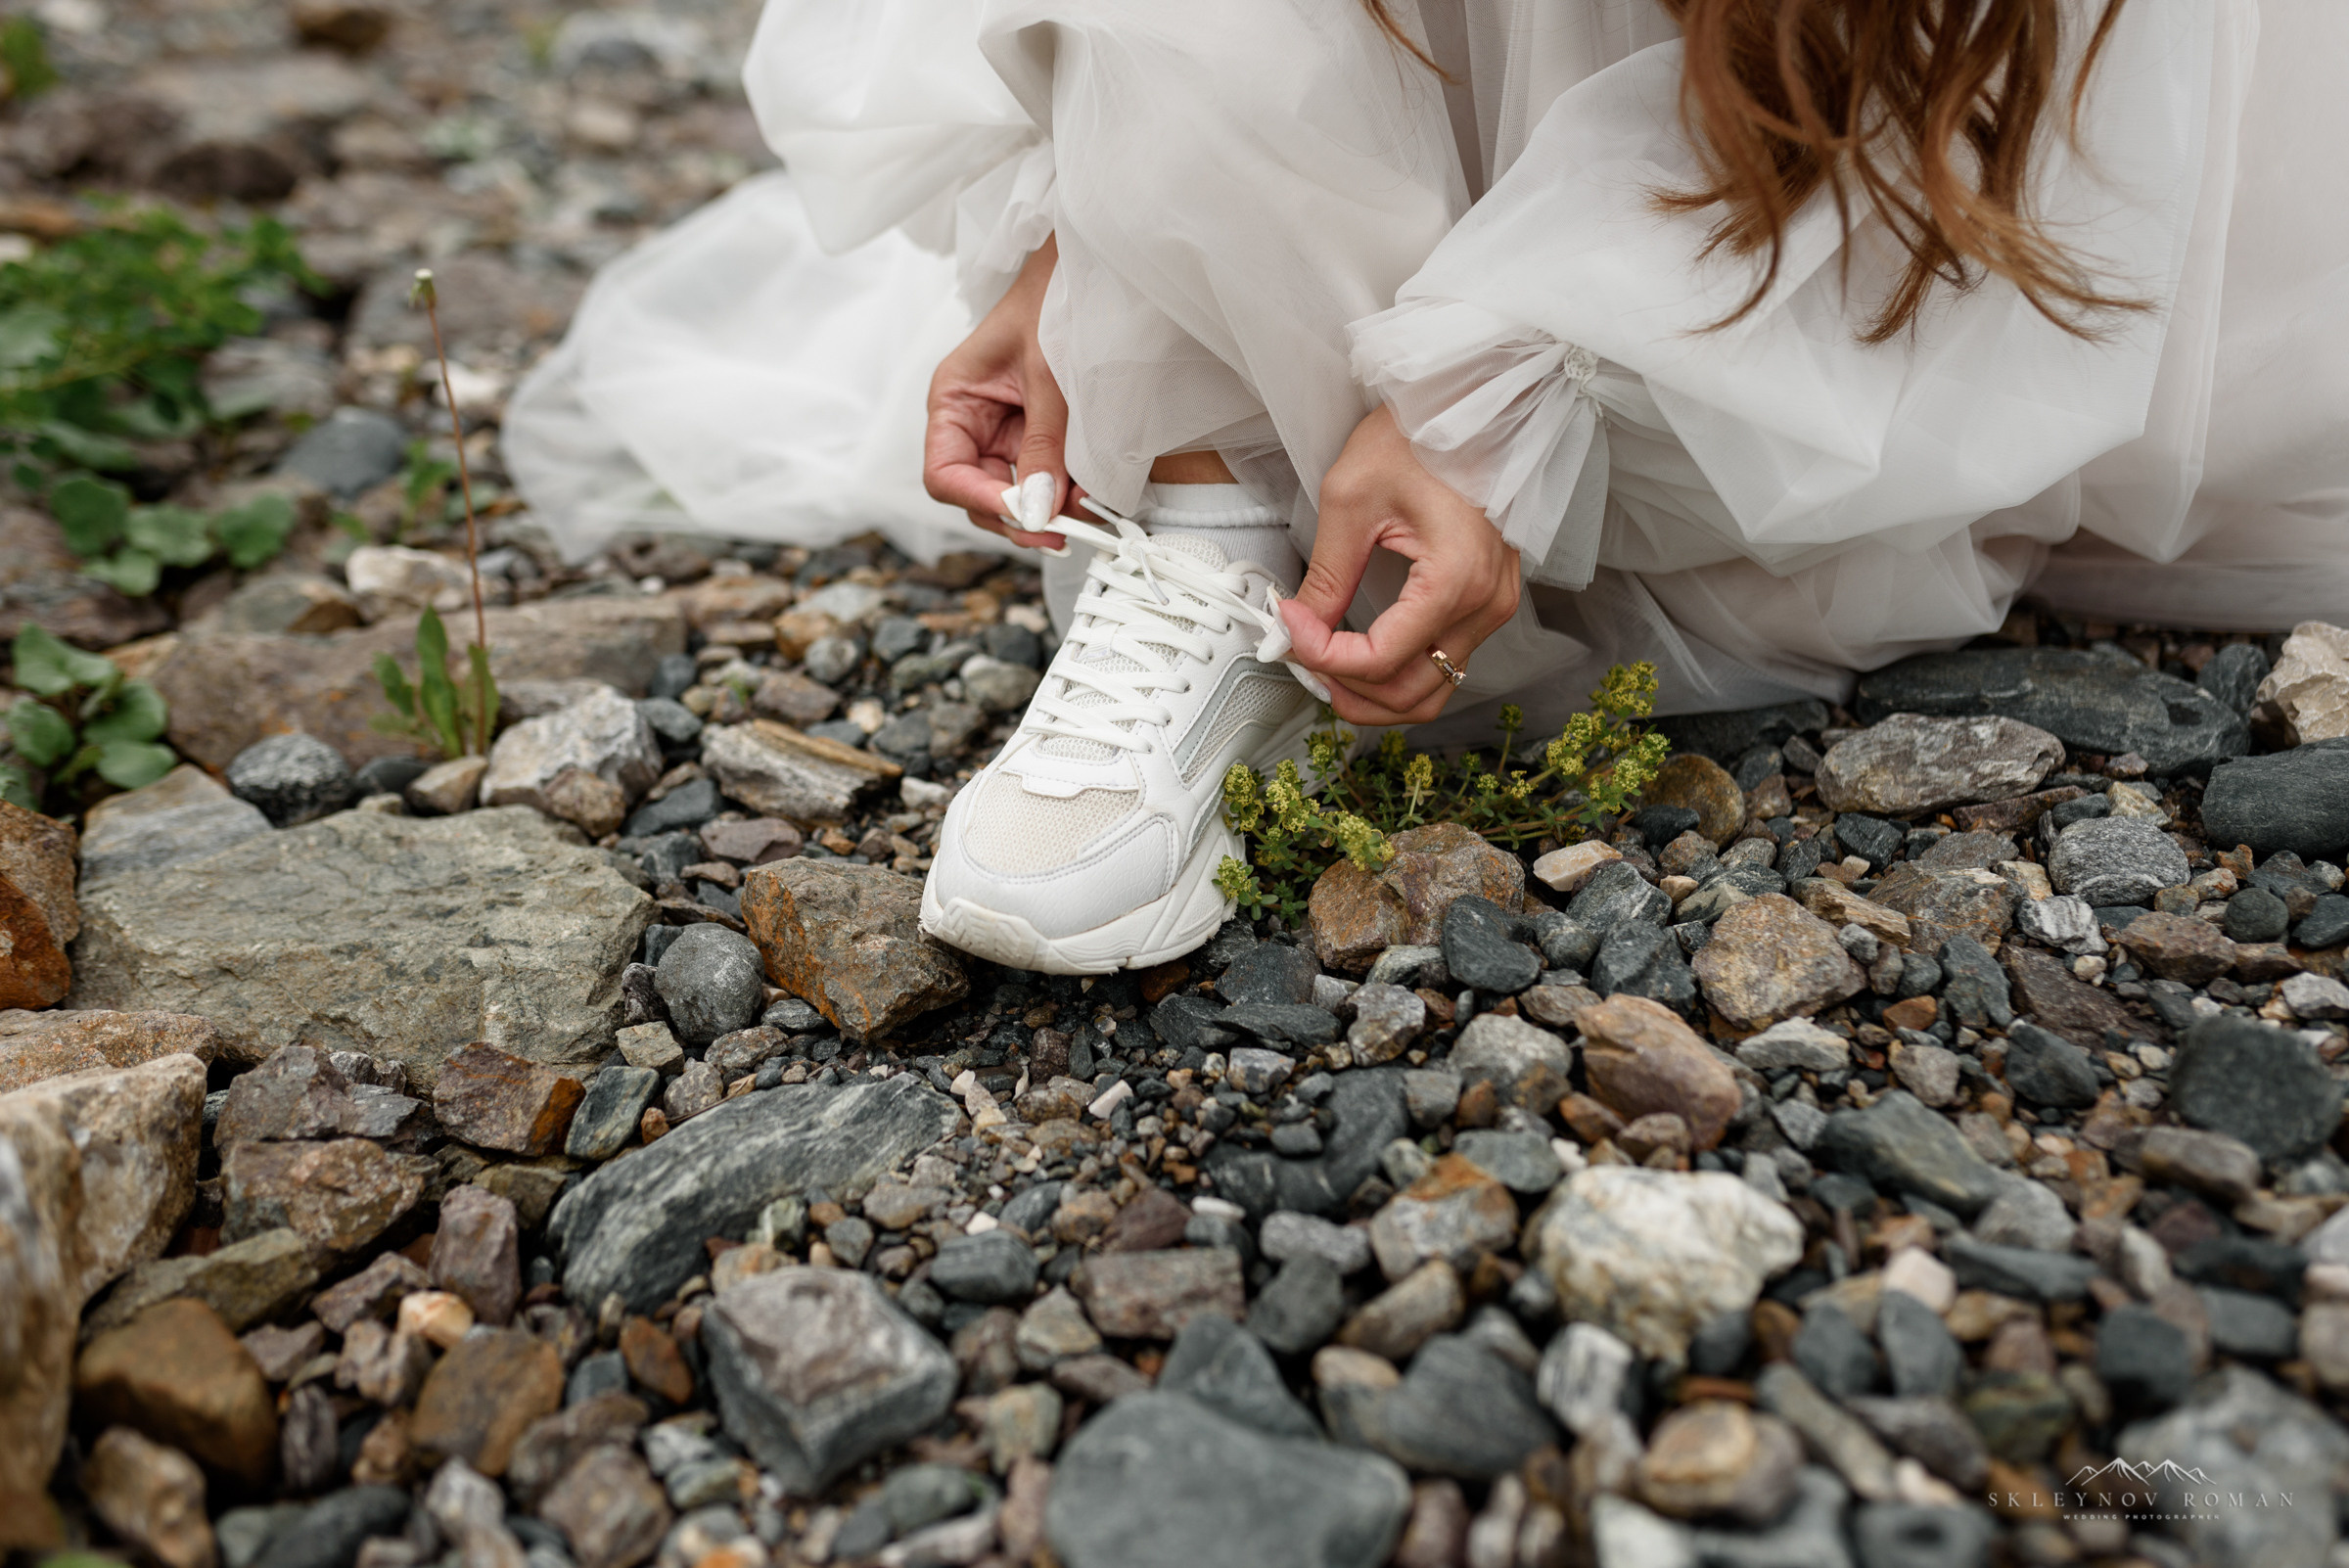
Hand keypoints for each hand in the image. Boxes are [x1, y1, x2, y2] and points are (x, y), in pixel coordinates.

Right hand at [923, 235, 1072, 548]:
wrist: (1087, 270)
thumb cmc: (1052, 302)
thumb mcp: (1047, 376)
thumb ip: (1042, 445)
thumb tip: (1036, 508)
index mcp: (954, 400)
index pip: (945, 474)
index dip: (978, 502)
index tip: (1024, 514)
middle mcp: (972, 423)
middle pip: (979, 495)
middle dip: (1019, 516)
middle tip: (1063, 530)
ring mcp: (1005, 433)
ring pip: (1015, 494)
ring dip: (1048, 509)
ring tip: (1088, 513)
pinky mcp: (1038, 436)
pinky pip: (1046, 477)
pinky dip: (1067, 493)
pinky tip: (1093, 495)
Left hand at [1280, 404, 1520, 724]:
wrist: (1465, 406)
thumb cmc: (1415, 436)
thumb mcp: (1350, 499)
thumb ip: (1327, 576)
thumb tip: (1298, 626)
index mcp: (1456, 578)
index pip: (1381, 659)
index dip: (1323, 656)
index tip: (1289, 624)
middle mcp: (1485, 603)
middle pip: (1411, 693)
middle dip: (1348, 691)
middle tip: (1301, 661)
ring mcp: (1494, 606)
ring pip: (1433, 689)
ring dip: (1375, 693)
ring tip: (1327, 669)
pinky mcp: (1489, 601)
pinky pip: (1445, 661)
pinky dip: (1401, 672)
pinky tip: (1361, 655)